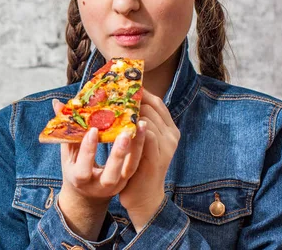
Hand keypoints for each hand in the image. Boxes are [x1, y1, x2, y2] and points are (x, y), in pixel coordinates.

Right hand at [53, 99, 146, 240]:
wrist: (88, 194)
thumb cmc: (75, 166)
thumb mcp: (68, 152)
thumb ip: (66, 130)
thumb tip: (57, 103)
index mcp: (80, 179)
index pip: (83, 168)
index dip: (88, 150)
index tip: (94, 130)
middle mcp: (100, 186)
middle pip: (111, 175)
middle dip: (118, 154)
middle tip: (125, 133)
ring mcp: (116, 185)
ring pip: (129, 169)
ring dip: (136, 148)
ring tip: (141, 126)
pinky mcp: (128, 180)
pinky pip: (137, 164)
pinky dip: (141, 148)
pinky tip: (144, 130)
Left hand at [119, 89, 179, 231]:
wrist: (142, 197)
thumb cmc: (137, 165)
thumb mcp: (138, 141)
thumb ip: (134, 123)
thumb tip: (117, 100)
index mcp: (168, 128)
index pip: (156, 102)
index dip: (141, 92)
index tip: (122, 84)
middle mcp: (171, 135)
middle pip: (152, 106)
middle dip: (132, 98)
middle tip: (112, 92)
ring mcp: (166, 146)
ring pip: (148, 118)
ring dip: (129, 112)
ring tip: (110, 105)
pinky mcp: (157, 158)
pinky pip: (147, 136)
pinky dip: (132, 129)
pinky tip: (117, 125)